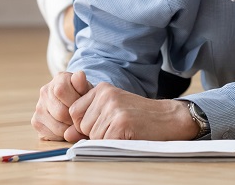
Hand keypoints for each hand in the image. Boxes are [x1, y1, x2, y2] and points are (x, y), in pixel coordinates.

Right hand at [31, 70, 92, 141]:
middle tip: (81, 119)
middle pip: (60, 112)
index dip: (75, 102)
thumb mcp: (86, 87)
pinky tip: (67, 128)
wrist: (73, 102)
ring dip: (70, 129)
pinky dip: (62, 135)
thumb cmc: (82, 95)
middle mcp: (45, 91)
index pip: (61, 90)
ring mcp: (39, 107)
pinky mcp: (36, 121)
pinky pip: (51, 134)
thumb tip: (79, 75)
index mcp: (59, 79)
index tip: (82, 105)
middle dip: (74, 119)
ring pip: (57, 126)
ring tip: (76, 125)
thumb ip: (83, 83)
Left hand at [69, 83, 197, 139]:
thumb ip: (88, 120)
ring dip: (106, 139)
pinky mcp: (121, 122)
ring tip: (124, 130)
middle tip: (118, 127)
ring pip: (92, 135)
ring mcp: (113, 108)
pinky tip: (128, 135)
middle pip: (81, 125)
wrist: (168, 117)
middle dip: (95, 133)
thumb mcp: (112, 111)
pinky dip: (114, 144)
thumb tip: (66, 134)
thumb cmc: (139, 116)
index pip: (74, 112)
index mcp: (101, 89)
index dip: (85, 124)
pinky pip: (104, 142)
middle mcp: (105, 95)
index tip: (104, 124)